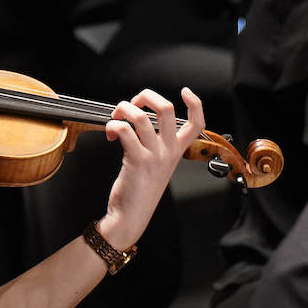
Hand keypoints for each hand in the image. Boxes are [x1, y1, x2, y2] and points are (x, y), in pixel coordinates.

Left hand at [98, 88, 205, 251]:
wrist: (131, 216)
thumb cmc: (140, 191)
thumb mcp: (157, 166)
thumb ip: (156, 145)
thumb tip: (139, 120)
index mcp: (177, 151)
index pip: (198, 124)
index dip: (195, 103)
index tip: (185, 91)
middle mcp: (169, 151)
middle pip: (167, 108)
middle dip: (146, 96)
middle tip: (132, 104)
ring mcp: (154, 156)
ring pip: (141, 117)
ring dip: (123, 109)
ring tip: (115, 118)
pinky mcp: (137, 160)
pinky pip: (125, 130)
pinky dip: (114, 124)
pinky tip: (110, 132)